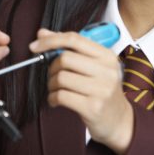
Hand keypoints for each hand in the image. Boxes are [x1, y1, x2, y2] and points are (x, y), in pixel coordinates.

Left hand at [31, 28, 134, 154]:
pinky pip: (61, 96)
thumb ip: (69, 48)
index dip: (50, 40)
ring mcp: (101, 89)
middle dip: (51, 68)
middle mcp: (107, 70)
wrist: (118, 121)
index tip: (34, 46)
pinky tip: (56, 100)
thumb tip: (42, 33)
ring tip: (56, 90)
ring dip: (51, 84)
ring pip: (61, 77)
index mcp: (107, 56)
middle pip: (65, 58)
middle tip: (52, 76)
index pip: (74, 39)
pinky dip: (52, 98)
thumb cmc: (101, 90)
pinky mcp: (93, 107)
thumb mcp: (93, 66)